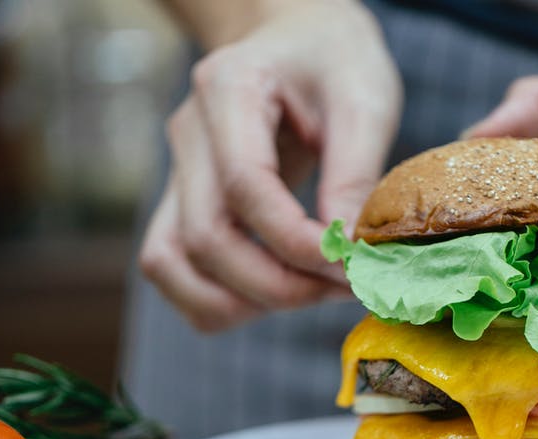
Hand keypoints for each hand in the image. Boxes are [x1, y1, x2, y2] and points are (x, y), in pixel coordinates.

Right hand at [140, 0, 401, 330]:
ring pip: (170, 263)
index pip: (244, 186)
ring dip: (240, 300)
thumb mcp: (366, 99)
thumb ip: (356, 173)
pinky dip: (217, 299)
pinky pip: (173, 269)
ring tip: (310, 295)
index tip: (347, 265)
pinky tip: (278, 292)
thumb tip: (346, 251)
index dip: (294, 239)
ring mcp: (177, 171)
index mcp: (229, 88)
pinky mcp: (182, 201)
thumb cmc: (335, 61)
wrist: (298, 39)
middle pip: (205, 237)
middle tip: (342, 288)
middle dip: (278, 284)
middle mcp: (189, 133)